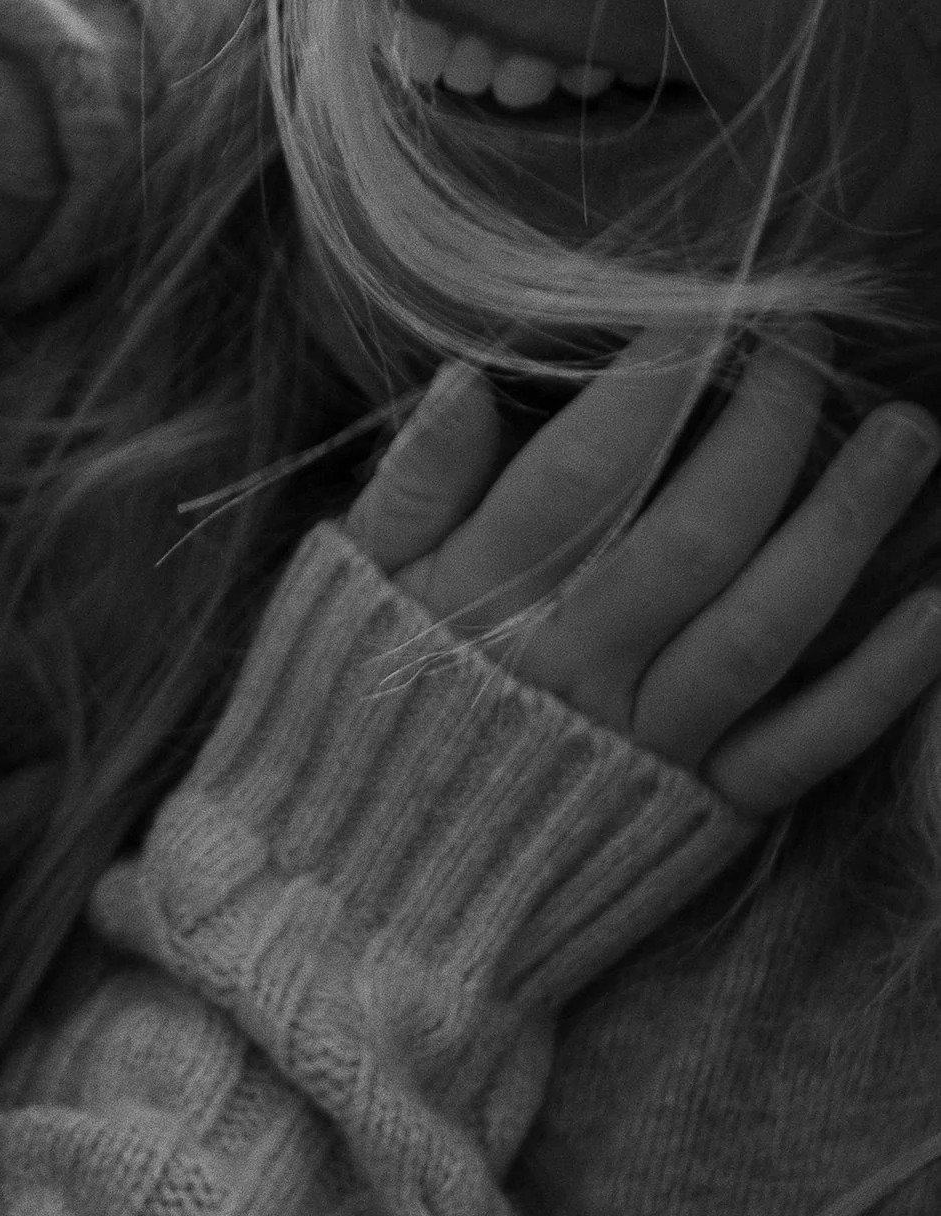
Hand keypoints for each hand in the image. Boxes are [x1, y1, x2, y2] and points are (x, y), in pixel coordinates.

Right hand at [343, 324, 940, 813]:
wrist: (346, 916)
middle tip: (815, 340)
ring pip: (765, 624)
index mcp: (478, 606)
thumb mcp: (334, 598)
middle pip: (696, 531)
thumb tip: (465, 380)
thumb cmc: (336, 734)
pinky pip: (801, 747)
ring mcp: (643, 747)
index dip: (662, 375)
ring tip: (909, 431)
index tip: (713, 299)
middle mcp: (574, 670)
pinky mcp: (695, 819)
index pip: (588, 466)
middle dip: (770, 424)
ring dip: (848, 524)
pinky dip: (878, 682)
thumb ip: (405, 494)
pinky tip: (937, 606)